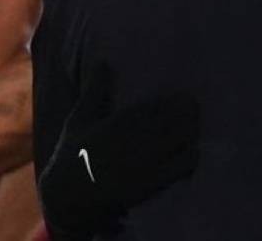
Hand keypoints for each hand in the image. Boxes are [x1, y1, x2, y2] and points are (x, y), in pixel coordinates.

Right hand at [38, 66, 198, 239]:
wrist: (66, 201)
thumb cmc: (73, 155)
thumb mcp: (78, 120)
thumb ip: (94, 91)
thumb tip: (103, 61)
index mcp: (118, 122)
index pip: (157, 105)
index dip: (176, 99)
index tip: (185, 94)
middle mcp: (133, 140)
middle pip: (175, 120)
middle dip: (189, 112)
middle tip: (194, 108)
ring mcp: (144, 163)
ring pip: (182, 139)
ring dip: (191, 131)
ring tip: (194, 126)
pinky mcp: (150, 184)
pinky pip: (181, 166)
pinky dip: (191, 157)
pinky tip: (191, 152)